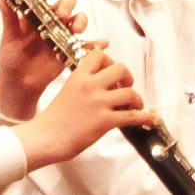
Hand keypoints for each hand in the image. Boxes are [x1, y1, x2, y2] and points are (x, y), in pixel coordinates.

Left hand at [0, 0, 86, 119]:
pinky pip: (86, 43)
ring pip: (78, 18)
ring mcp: (62, 33)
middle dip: (67, 5)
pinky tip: (101, 43)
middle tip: (62, 15)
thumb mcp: (9, 38)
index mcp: (35, 13)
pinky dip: (96, 43)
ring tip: (77, 29)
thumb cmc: (11, 57)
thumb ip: (9, 18)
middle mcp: (51, 19)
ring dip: (81, 20)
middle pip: (66, 2)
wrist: (19, 82)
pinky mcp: (70, 47)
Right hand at [15, 49, 147, 168]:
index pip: (99, 55)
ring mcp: (99, 103)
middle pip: (121, 69)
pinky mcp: (105, 121)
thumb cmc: (53, 119)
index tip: (111, 71)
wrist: (44, 139)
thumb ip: (84, 84)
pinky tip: (150, 118)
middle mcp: (90, 86)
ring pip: (130, 92)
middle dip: (128, 77)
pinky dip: (146, 117)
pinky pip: (133, 116)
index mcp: (78, 77)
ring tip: (135, 106)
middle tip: (125, 87)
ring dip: (137, 100)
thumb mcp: (66, 91)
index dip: (109, 61)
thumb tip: (104, 84)